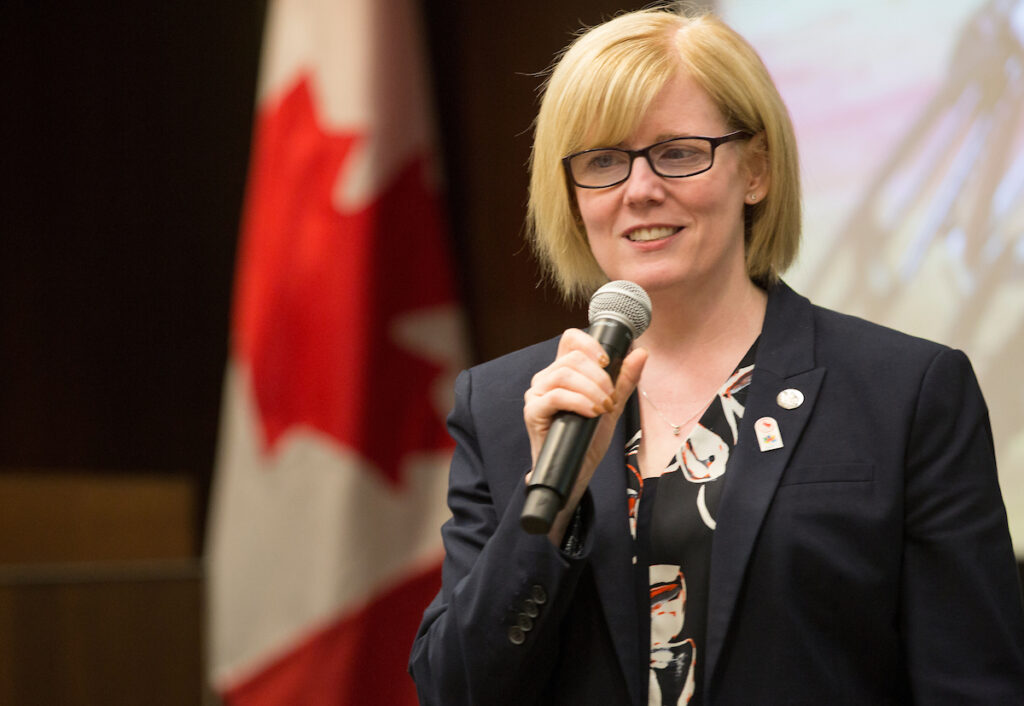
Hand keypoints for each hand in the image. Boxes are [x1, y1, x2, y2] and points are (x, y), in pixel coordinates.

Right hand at [523, 328, 646, 543]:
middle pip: (572, 358)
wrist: (576, 472)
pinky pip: (555, 396)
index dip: (590, 344)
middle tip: (610, 398)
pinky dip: (579, 401)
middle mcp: (546, 379)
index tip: (607, 362)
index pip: (570, 340)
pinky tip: (591, 412)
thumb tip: (640, 353)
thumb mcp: (612, 406)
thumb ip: (624, 380)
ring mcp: (537, 394)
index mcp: (563, 372)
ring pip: (564, 374)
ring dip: (591, 390)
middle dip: (599, 376)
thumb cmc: (588, 438)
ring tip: (603, 408)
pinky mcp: (533, 412)